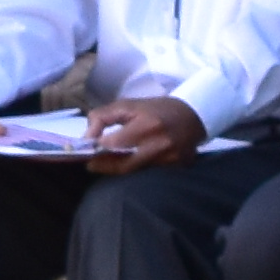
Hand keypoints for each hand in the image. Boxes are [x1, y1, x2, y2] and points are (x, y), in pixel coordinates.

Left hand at [85, 96, 199, 168]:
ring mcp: (170, 160)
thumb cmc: (156, 109)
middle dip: (104, 166)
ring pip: (134, 172)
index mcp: (147, 126)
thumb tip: (87, 138)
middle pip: (123, 166)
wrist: (193, 116)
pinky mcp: (176, 169)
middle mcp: (159, 145)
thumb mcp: (128, 105)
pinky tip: (130, 164)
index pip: (114, 144)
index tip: (87, 152)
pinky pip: (148, 174)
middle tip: (92, 164)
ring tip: (108, 163)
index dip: (97, 149)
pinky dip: (135, 171)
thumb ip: (102, 117)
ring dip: (118, 169)